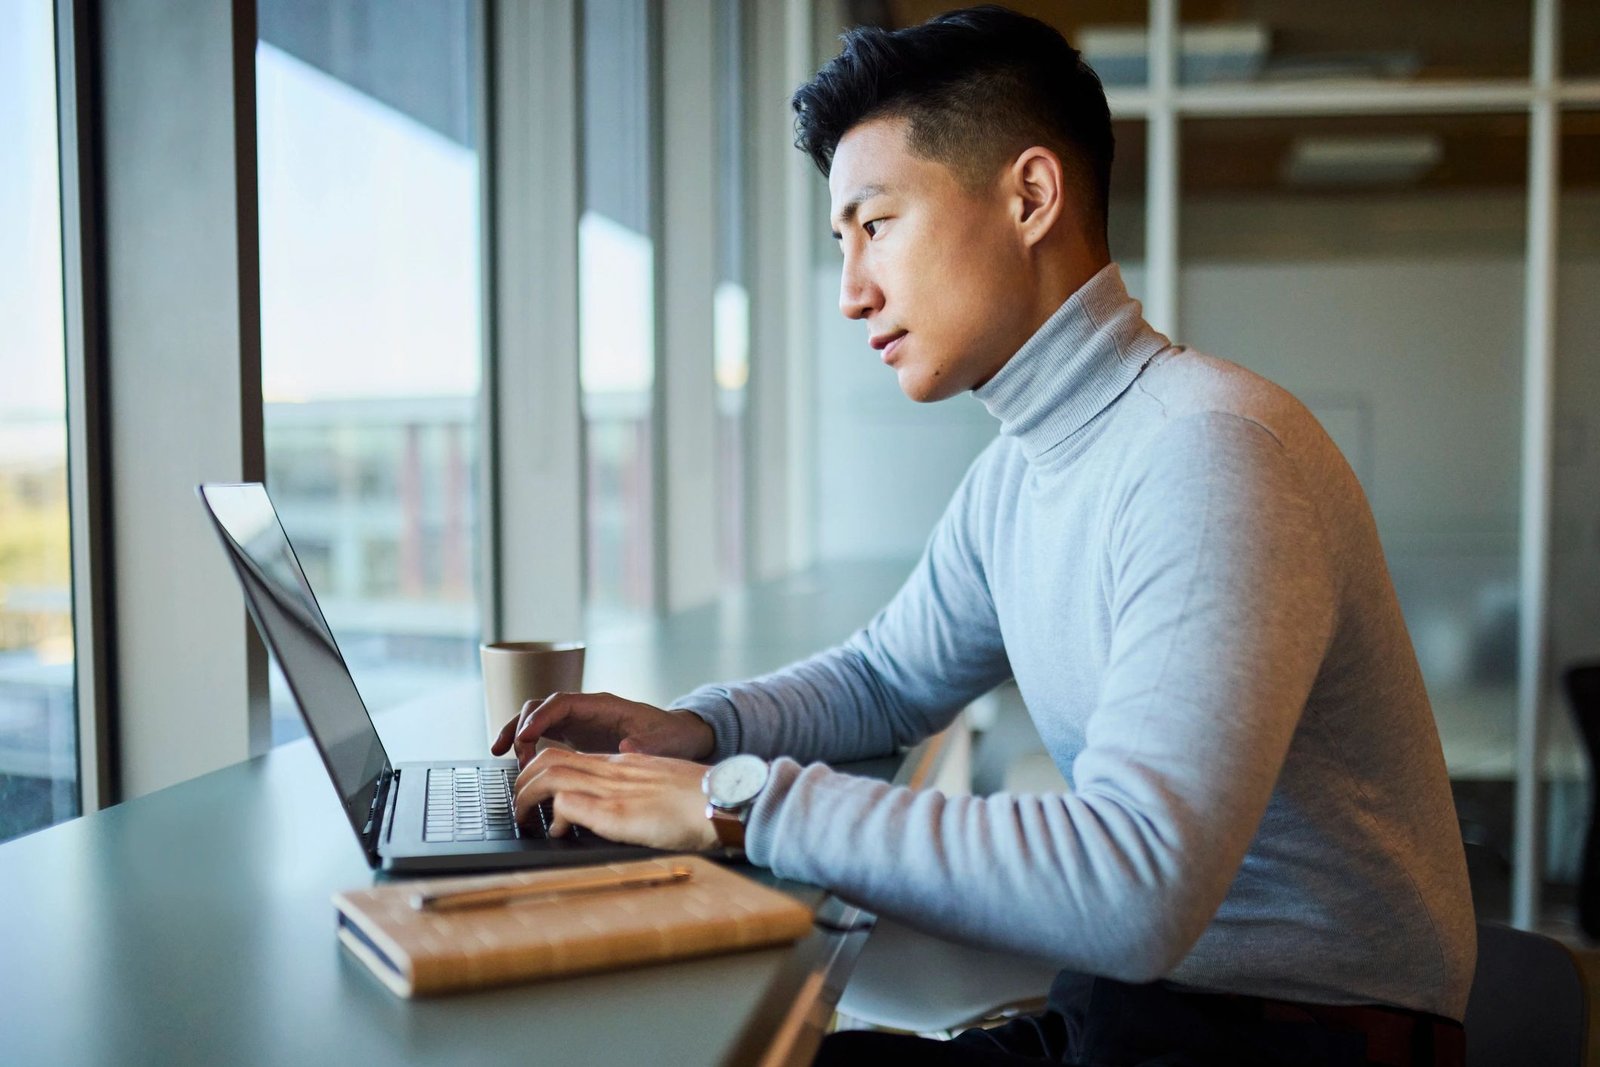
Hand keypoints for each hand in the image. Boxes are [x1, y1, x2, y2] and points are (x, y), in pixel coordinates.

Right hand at [490, 691, 715, 765]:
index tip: (526, 737)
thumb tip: (628, 747)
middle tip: (513, 755)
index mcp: (602, 705)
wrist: (678, 736)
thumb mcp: (662, 740)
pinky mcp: (575, 736)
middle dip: (522, 726)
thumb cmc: (670, 735)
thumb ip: (646, 744)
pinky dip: (526, 744)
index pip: (561, 702)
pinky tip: (516, 761)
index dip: (541, 717)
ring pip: (537, 719)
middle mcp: (585, 709)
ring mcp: (578, 721)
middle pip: (542, 707)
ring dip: (517, 733)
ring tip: (499, 753)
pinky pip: (543, 735)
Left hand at [513, 748, 718, 851]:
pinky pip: (567, 804)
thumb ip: (634, 792)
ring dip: (527, 797)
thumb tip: (612, 811)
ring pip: (549, 775)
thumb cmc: (703, 802)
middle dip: (522, 782)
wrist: (726, 802)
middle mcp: (613, 770)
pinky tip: (556, 832)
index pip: (566, 754)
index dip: (539, 771)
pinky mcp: (617, 812)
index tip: (531, 792)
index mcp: (623, 764)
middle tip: (519, 807)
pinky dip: (552, 818)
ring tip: (525, 819)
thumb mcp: (660, 788)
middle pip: (548, 759)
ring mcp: (614, 789)